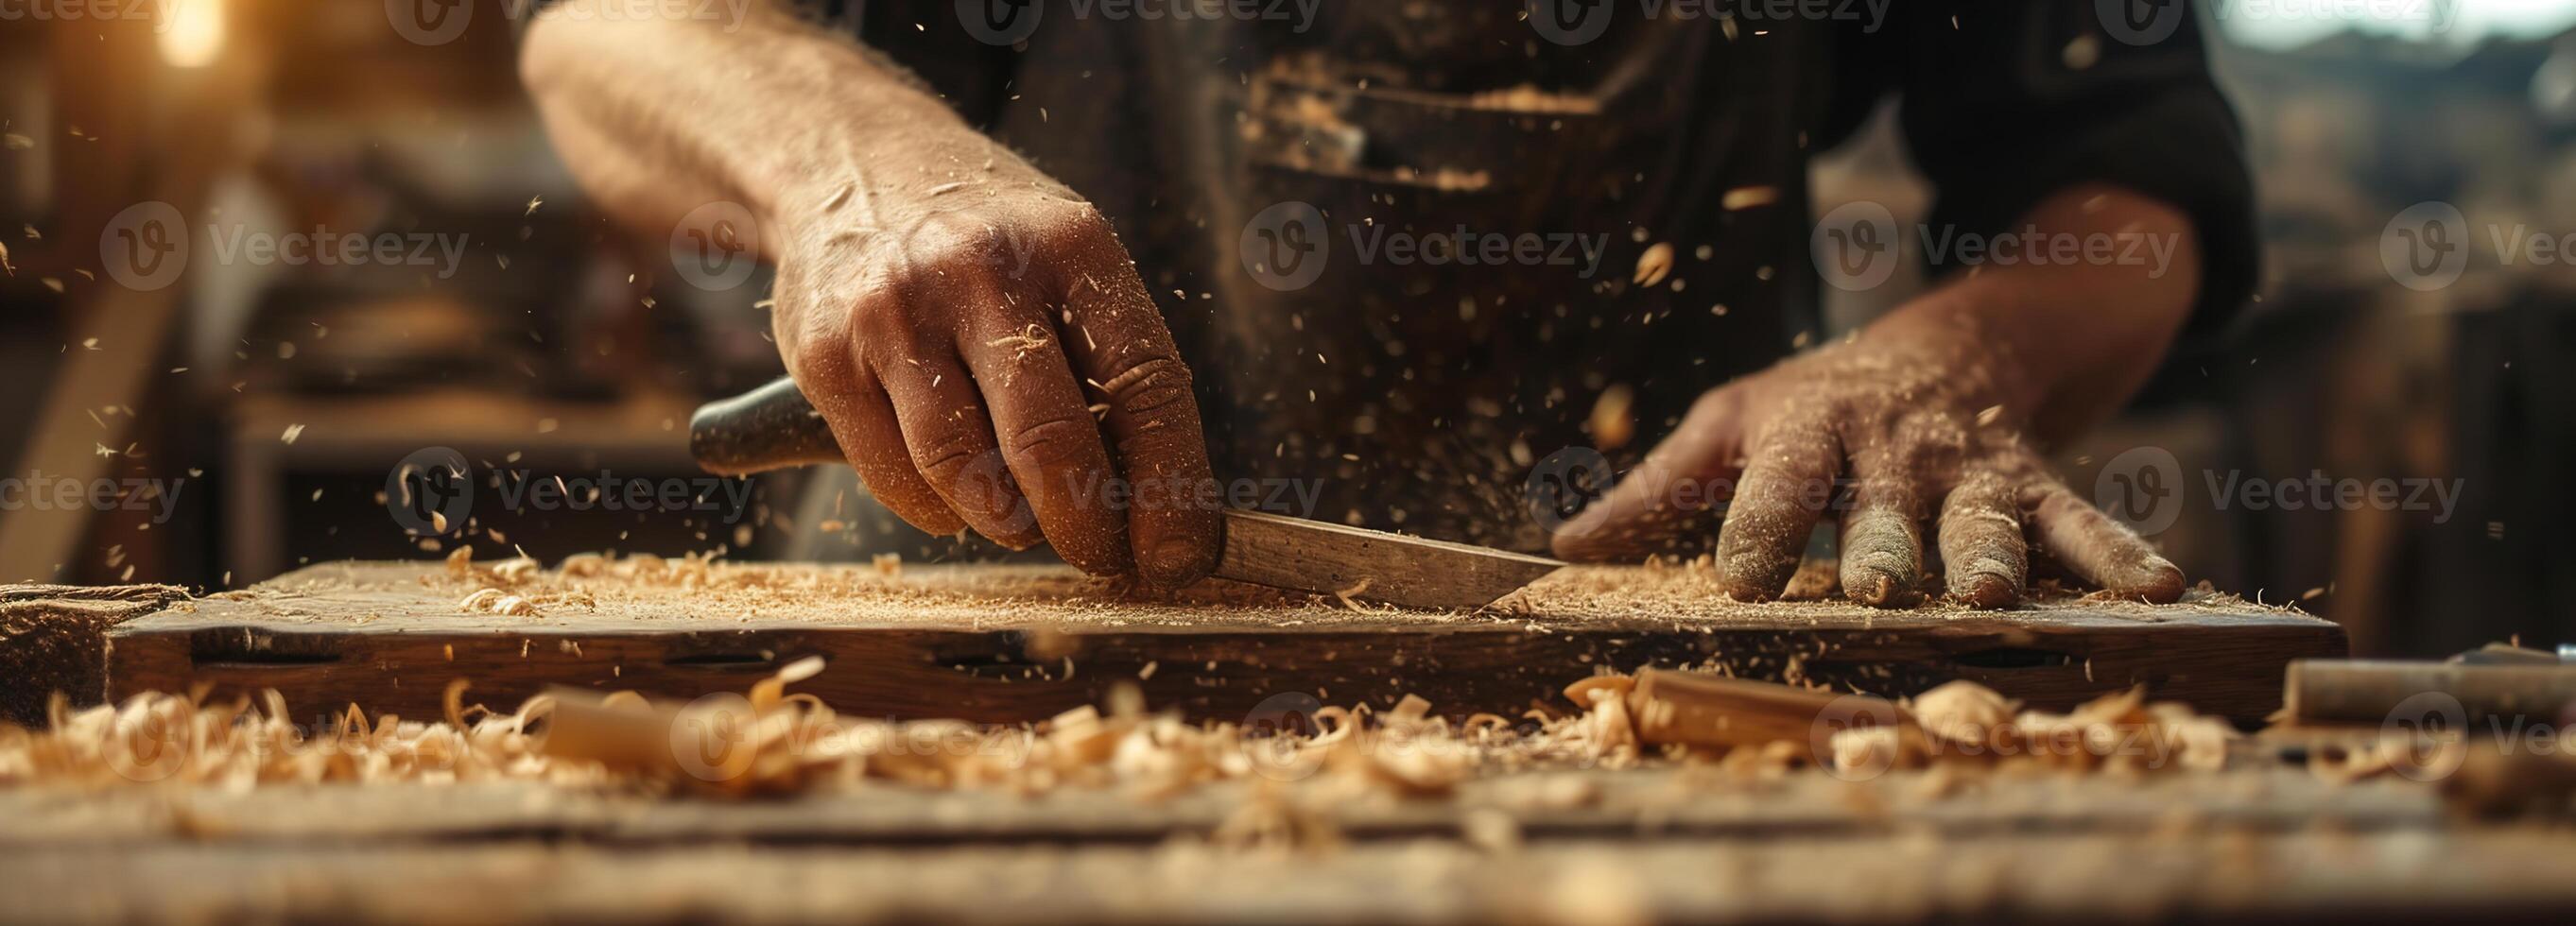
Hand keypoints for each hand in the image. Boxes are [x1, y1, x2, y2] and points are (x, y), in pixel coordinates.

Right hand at [768, 172, 1219, 587]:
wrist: (850, 161)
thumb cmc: (986, 238)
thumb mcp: (1066, 257)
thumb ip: (1110, 358)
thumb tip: (1161, 501)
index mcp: (1071, 247)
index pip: (1146, 385)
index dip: (1170, 487)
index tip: (1178, 553)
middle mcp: (983, 273)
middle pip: (1051, 443)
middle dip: (1086, 525)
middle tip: (1100, 555)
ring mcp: (896, 313)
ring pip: (966, 473)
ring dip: (1009, 521)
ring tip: (1022, 516)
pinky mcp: (826, 355)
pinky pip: (896, 477)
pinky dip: (939, 509)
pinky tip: (955, 491)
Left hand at [1549, 334, 2184, 606]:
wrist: (1944, 347)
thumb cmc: (1811, 406)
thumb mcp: (1730, 426)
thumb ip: (1657, 491)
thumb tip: (1566, 550)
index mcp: (1807, 432)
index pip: (1775, 485)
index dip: (1759, 528)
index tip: (1742, 579)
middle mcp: (1890, 452)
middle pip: (1884, 507)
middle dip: (1883, 547)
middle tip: (1880, 587)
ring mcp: (1967, 469)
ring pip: (1980, 515)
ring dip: (1987, 554)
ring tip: (1992, 593)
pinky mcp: (2031, 483)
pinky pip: (2075, 520)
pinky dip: (2116, 550)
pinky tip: (2158, 584)